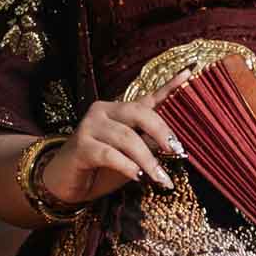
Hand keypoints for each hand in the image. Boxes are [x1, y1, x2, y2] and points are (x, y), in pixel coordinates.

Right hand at [40, 95, 187, 209]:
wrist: (65, 182)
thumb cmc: (101, 168)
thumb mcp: (131, 154)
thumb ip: (148, 144)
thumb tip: (174, 145)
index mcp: (119, 110)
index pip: (149, 98)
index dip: (169, 87)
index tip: (189, 74)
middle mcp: (103, 111)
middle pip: (139, 113)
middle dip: (162, 132)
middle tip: (177, 152)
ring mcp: (90, 126)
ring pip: (127, 138)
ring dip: (148, 161)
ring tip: (162, 180)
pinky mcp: (80, 146)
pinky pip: (110, 154)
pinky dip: (127, 166)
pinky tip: (138, 178)